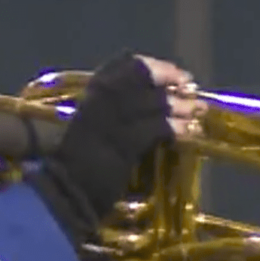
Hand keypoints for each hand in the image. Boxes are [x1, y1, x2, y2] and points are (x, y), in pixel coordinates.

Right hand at [27, 51, 205, 245]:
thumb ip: (111, 115)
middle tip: (190, 87)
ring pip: (151, 101)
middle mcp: (96, 102)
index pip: (120, 66)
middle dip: (168, 78)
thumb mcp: (90, 132)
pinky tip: (190, 132)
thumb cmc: (74, 168)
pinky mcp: (120, 144)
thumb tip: (147, 104)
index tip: (171, 72)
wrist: (61, 195)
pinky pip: (155, 128)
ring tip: (198, 110)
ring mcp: (107, 121)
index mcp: (87, 96)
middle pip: (138, 77)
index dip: (150, 66)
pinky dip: (176, 128)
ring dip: (179, 104)